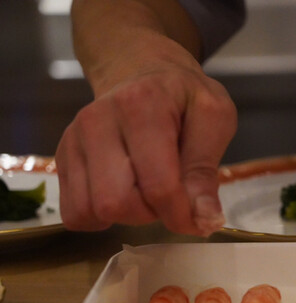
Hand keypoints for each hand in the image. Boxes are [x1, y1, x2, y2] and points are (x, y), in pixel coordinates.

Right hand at [55, 63, 236, 235]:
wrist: (141, 71)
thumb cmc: (184, 97)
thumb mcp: (214, 119)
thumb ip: (206, 170)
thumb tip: (206, 220)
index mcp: (141, 107)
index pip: (158, 185)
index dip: (181, 215)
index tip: (197, 219)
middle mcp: (97, 121)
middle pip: (116, 202)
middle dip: (150, 214)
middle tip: (169, 197)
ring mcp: (74, 140)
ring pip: (92, 211)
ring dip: (126, 216)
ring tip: (147, 193)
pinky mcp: (62, 158)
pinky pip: (75, 212)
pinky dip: (101, 217)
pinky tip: (123, 195)